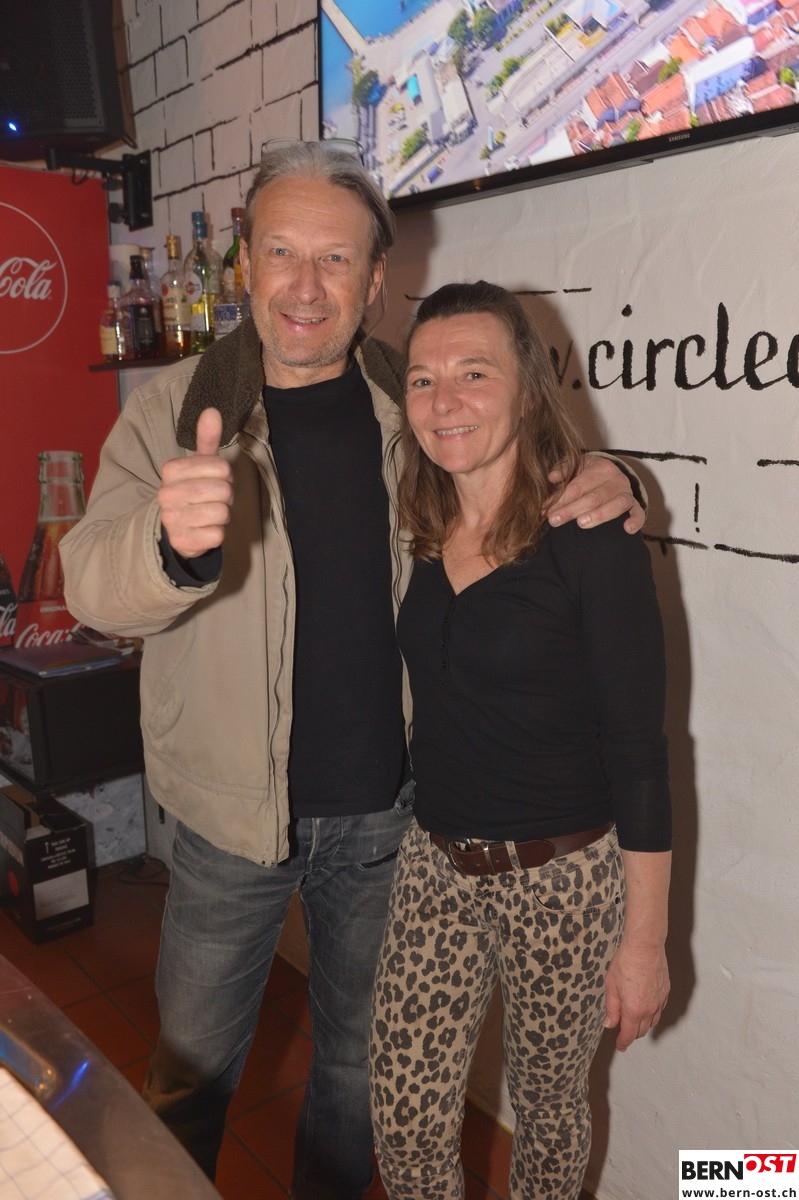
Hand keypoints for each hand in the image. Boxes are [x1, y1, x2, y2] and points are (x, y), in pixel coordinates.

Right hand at [157, 408, 232, 558]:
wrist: (177, 528)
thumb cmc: (194, 491)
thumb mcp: (200, 464)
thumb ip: (207, 438)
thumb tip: (213, 411)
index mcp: (171, 470)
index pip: (221, 467)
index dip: (226, 475)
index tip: (215, 480)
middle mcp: (166, 494)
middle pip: (224, 491)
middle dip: (227, 496)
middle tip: (215, 498)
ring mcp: (171, 519)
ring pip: (221, 513)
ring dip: (223, 514)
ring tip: (210, 513)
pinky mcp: (181, 542)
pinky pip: (217, 535)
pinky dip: (218, 533)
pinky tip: (205, 530)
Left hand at [546, 456, 644, 533]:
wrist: (612, 477)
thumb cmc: (589, 475)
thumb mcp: (577, 467)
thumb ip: (563, 469)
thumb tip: (552, 477)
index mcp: (601, 467)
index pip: (578, 486)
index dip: (561, 499)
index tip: (545, 510)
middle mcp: (617, 479)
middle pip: (593, 497)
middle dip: (571, 510)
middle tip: (554, 521)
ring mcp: (627, 493)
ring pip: (615, 505)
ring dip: (598, 515)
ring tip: (581, 523)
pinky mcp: (635, 506)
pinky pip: (639, 514)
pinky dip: (635, 521)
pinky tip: (627, 530)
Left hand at [603, 939, 669, 1051]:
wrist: (645, 947)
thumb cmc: (625, 963)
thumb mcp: (611, 985)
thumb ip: (611, 1008)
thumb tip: (610, 1024)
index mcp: (634, 1010)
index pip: (629, 1035)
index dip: (623, 1043)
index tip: (620, 1046)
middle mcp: (649, 1010)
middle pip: (641, 1031)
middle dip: (632, 1034)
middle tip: (623, 1031)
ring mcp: (660, 1002)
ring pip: (652, 1022)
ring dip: (642, 1025)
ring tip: (633, 1020)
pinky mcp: (666, 993)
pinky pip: (659, 1010)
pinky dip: (652, 1014)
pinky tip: (645, 1007)